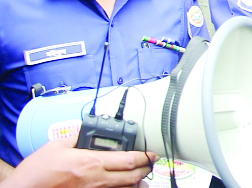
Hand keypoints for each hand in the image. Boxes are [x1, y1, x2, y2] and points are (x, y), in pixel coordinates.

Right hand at [4, 136, 157, 187]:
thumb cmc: (37, 172)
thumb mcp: (57, 146)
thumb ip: (76, 136)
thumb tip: (87, 130)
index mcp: (91, 162)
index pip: (128, 159)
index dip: (144, 156)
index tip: (152, 153)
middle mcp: (96, 179)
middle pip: (132, 175)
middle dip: (145, 168)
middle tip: (151, 163)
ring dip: (137, 181)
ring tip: (143, 175)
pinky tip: (128, 186)